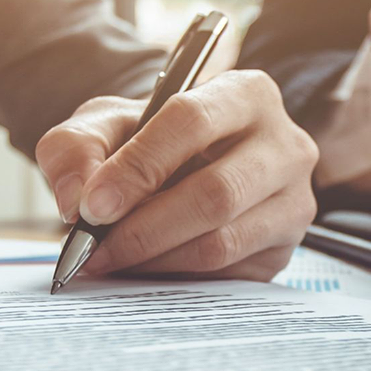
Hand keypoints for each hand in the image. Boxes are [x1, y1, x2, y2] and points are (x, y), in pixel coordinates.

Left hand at [35, 71, 318, 280]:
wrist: (186, 171)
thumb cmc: (150, 141)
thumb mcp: (106, 126)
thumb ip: (76, 147)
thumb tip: (77, 200)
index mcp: (245, 93)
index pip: (192, 121)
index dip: (138, 166)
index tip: (93, 206)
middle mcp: (285, 144)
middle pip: (215, 192)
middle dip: (144, 228)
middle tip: (94, 249)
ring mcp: (294, 200)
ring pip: (222, 241)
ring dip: (155, 259)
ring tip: (110, 261)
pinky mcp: (285, 248)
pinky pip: (227, 274)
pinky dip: (175, 277)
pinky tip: (144, 270)